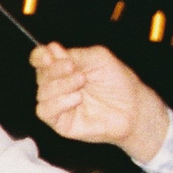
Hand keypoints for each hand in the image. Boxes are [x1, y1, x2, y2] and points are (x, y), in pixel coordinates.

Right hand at [30, 43, 169, 159]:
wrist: (133, 108)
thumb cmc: (118, 82)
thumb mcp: (98, 58)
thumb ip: (74, 54)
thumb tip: (51, 49)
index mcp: (63, 68)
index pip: (40, 60)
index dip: (39, 56)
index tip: (48, 55)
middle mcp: (58, 85)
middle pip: (40, 75)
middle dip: (54, 69)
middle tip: (72, 67)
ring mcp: (58, 104)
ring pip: (42, 93)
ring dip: (61, 85)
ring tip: (81, 81)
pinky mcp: (60, 122)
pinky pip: (45, 111)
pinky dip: (58, 102)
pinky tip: (77, 98)